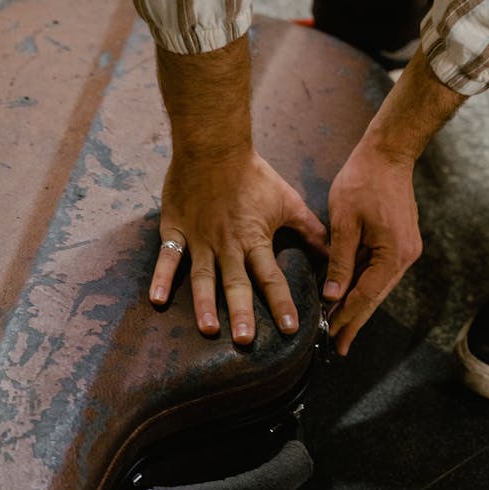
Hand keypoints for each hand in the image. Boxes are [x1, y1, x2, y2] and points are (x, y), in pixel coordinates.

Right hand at [150, 148, 326, 343]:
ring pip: (203, 277)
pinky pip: (167, 258)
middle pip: (237, 284)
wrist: (214, 147)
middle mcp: (227, 245)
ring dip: (205, 304)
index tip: (291, 329)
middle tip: (247, 342)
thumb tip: (332, 252)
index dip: (281, 304)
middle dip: (242, 314)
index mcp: (254, 240)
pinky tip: (156, 301)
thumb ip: (309, 230)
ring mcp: (199, 239)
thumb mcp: (288, 201)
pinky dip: (160, 279)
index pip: (271, 278)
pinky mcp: (175, 230)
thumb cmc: (253, 174)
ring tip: (209, 329)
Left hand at [323, 44, 463, 354]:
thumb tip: (333, 296)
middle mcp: (405, 257)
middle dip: (356, 321)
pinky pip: (380, 272)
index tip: (331, 336)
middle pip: (376, 297)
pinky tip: (352, 296)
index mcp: (392, 255)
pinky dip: (365, 286)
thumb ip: (340, 261)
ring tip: (342, 327)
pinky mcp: (401, 242)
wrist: (388, 154)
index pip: (365, 295)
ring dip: (360, 305)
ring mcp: (406, 250)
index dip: (347, 317)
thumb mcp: (344, 222)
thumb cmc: (362, 182)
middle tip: (339, 346)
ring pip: (378, 286)